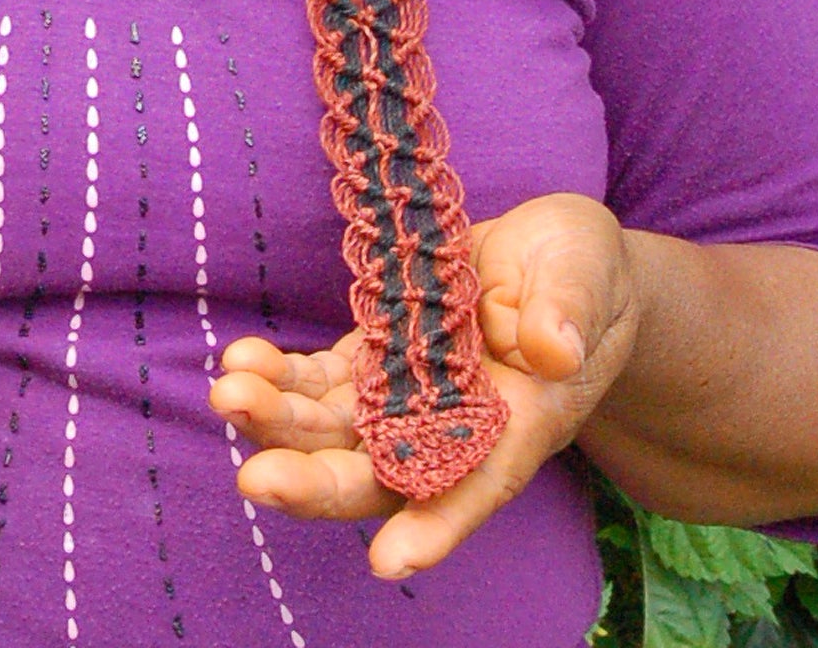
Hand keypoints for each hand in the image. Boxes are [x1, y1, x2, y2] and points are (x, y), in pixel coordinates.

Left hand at [209, 193, 639, 577]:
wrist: (553, 257)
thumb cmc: (584, 275)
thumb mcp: (588, 276)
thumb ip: (569, 312)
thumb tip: (552, 348)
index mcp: (518, 424)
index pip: (475, 486)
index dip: (435, 527)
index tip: (387, 560)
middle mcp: (451, 427)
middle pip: (379, 475)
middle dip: (316, 482)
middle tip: (256, 480)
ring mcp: (404, 393)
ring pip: (335, 431)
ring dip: (278, 423)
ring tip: (228, 394)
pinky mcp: (373, 355)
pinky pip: (319, 381)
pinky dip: (280, 376)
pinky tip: (241, 359)